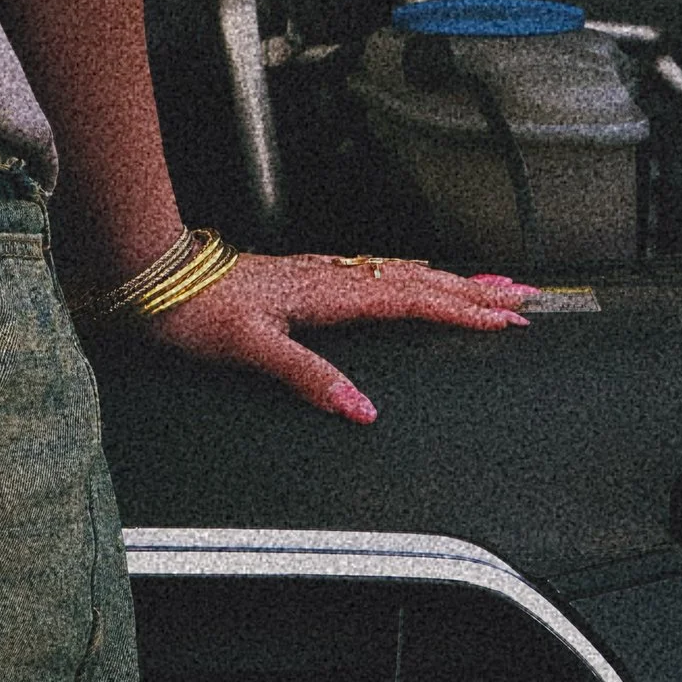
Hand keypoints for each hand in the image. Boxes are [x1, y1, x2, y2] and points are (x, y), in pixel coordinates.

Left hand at [140, 250, 535, 421]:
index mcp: (328, 294)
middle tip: (524, 297)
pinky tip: (415, 277)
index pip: (409, 302)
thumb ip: (307, 376)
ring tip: (491, 284)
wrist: (157, 276)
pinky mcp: (306, 275)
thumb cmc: (195, 310)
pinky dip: (410, 276)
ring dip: (449, 280)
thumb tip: (360, 408)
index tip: (505, 318)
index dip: (459, 311)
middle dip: (473, 291)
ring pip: (400, 274)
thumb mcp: (251, 349)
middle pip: (417, 283)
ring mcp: (320, 274)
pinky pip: (376, 272)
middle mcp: (330, 278)